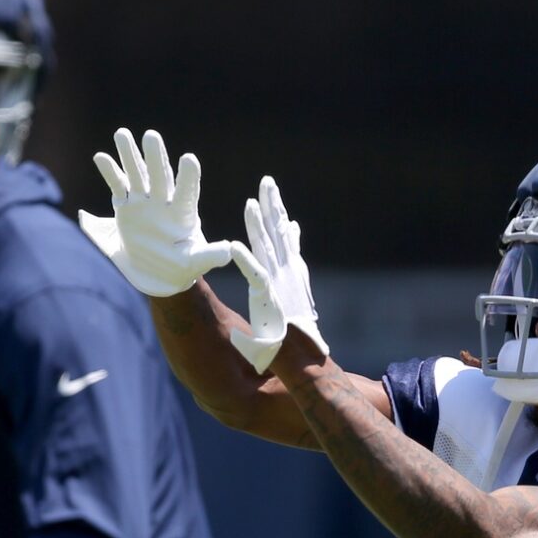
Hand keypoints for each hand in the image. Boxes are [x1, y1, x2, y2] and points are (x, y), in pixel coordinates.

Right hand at [78, 128, 238, 298]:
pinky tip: (101, 157)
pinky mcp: (125, 206)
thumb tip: (229, 251)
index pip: (187, 192)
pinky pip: (117, 186)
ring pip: (137, 174)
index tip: (189, 159)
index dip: (188, 177)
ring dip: (130, 155)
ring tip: (123, 134)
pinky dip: (110, 172)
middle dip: (156, 157)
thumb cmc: (181, 267)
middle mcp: (164, 202)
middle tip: (152, 136)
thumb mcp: (195, 263)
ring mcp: (143, 202)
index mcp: (183, 214)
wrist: (155, 273)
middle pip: (160, 176)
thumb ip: (209, 256)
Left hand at [224, 175, 326, 373]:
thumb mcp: (293, 300)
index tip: (274, 197)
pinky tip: (234, 246)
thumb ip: (292, 278)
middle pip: (279, 233)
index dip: (279, 217)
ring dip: (259, 224)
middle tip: (268, 182)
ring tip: (251, 201)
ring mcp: (278, 284)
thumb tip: (293, 271)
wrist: (302, 355)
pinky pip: (255, 275)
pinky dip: (245, 260)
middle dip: (273, 207)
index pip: (285, 239)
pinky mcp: (268, 298)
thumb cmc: (296, 332)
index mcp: (291, 273)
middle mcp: (286, 273)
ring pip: (267, 248)